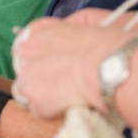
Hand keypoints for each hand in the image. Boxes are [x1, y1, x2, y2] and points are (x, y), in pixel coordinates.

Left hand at [12, 18, 133, 118]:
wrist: (114, 67)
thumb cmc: (111, 46)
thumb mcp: (87, 26)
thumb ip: (65, 35)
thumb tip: (62, 47)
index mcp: (39, 31)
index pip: (24, 45)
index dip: (37, 58)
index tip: (48, 65)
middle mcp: (26, 50)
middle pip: (23, 69)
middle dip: (39, 77)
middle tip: (62, 84)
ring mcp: (27, 75)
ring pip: (25, 91)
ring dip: (42, 96)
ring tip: (66, 98)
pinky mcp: (33, 97)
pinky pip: (36, 110)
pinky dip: (49, 112)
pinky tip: (67, 108)